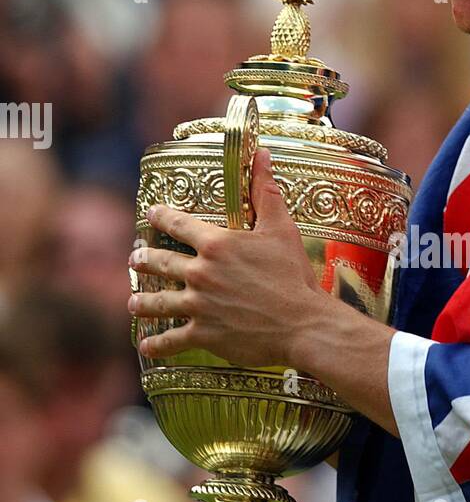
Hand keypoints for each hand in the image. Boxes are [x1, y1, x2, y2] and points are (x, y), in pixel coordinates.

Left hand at [128, 148, 327, 368]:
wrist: (303, 324)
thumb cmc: (294, 276)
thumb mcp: (282, 229)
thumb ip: (265, 192)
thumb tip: (261, 155)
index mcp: (216, 244)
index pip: (178, 224)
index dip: (161, 217)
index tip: (150, 214)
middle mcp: (200, 273)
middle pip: (161, 262)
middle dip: (144, 260)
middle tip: (134, 259)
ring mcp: (199, 305)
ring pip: (159, 302)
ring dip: (143, 301)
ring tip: (133, 302)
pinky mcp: (204, 334)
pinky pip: (172, 339)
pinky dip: (157, 344)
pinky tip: (145, 346)